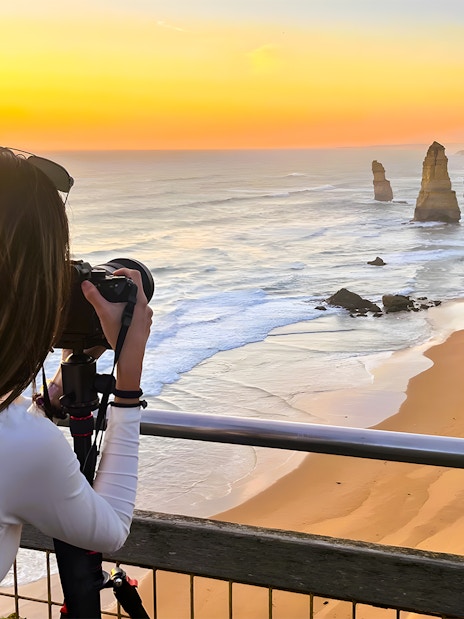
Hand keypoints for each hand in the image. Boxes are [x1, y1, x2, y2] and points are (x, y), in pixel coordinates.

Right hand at [81, 269, 152, 392]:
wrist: (130, 355)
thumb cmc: (120, 335)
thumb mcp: (103, 312)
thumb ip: (94, 296)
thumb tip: (86, 285)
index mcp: (138, 299)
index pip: (135, 275)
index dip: (124, 271)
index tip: (115, 274)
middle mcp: (146, 306)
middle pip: (136, 289)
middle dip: (123, 289)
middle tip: (111, 292)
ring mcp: (147, 316)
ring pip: (137, 303)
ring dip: (126, 302)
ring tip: (114, 309)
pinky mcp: (146, 325)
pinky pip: (139, 314)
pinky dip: (130, 314)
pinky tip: (120, 320)